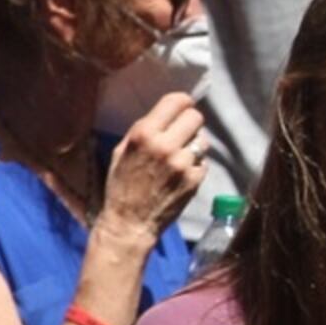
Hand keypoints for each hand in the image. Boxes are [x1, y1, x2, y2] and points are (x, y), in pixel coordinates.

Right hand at [98, 95, 208, 246]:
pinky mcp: (194, 179)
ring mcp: (182, 163)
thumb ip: (143, 130)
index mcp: (144, 135)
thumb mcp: (121, 152)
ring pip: (203, 140)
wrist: (129, 223)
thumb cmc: (121, 186)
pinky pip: (203, 161)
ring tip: (180, 157)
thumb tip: (167, 112)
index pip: (177, 101)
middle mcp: (165, 146)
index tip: (182, 109)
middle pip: (196, 117)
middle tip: (182, 134)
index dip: (182, 103)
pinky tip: (181, 174)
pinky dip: (195, 165)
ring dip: (194, 145)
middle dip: (189, 123)